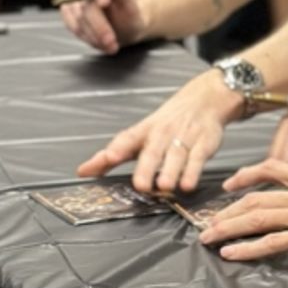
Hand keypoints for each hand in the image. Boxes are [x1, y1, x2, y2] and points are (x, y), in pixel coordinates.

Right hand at [59, 0, 147, 54]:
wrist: (124, 29)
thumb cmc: (129, 16)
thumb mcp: (131, 6)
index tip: (105, 3)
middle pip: (86, 3)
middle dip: (99, 25)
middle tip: (111, 40)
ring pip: (79, 17)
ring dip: (94, 35)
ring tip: (110, 44)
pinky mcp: (69, 12)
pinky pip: (72, 25)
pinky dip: (86, 37)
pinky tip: (99, 42)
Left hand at [77, 69, 243, 192]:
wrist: (204, 101)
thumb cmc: (166, 124)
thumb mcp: (138, 136)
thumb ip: (111, 156)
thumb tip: (83, 172)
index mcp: (144, 131)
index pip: (128, 138)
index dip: (118, 147)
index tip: (110, 157)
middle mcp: (162, 133)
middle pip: (153, 151)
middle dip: (146, 168)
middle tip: (141, 185)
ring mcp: (184, 138)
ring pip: (176, 155)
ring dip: (170, 171)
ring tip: (163, 187)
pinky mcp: (203, 144)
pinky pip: (197, 158)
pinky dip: (193, 172)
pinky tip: (187, 185)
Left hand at [202, 160, 287, 258]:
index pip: (273, 168)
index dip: (246, 175)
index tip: (228, 185)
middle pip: (256, 198)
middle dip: (226, 211)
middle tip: (206, 224)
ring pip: (258, 218)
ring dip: (228, 228)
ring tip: (208, 239)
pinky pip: (274, 242)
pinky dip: (248, 248)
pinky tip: (232, 254)